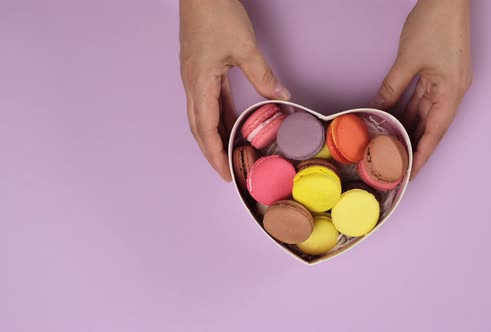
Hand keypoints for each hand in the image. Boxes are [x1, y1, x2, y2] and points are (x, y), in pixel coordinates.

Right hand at [180, 0, 289, 180]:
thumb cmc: (215, 14)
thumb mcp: (244, 48)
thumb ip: (262, 76)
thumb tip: (281, 97)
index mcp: (199, 83)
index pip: (205, 129)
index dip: (214, 154)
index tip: (224, 173)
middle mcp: (192, 84)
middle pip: (199, 128)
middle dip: (212, 152)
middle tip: (227, 170)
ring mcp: (195, 77)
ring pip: (203, 115)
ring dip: (215, 135)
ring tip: (231, 152)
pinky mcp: (200, 69)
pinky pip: (209, 100)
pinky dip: (220, 116)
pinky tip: (233, 121)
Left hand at [372, 0, 471, 179]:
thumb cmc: (434, 24)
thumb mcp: (407, 61)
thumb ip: (392, 88)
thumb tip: (377, 108)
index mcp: (451, 92)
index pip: (435, 133)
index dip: (422, 155)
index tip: (410, 173)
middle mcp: (453, 91)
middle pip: (431, 126)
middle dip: (413, 145)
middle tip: (395, 162)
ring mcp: (447, 82)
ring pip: (425, 112)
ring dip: (409, 127)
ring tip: (391, 144)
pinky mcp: (441, 73)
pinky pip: (424, 98)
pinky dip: (409, 109)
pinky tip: (395, 118)